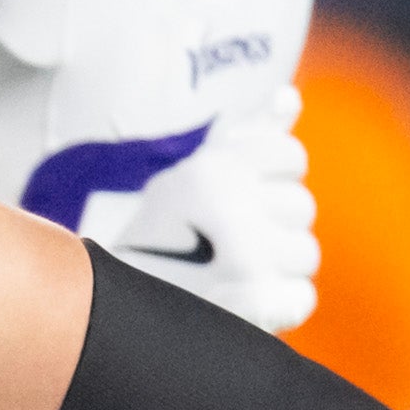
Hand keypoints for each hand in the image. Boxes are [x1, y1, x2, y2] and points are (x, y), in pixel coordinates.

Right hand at [147, 81, 316, 332]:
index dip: (270, 182)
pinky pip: (301, 298)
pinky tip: (245, 306)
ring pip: (306, 254)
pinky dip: (280, 307)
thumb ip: (245, 136)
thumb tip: (289, 97)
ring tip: (232, 277)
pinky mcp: (256, 304)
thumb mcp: (188, 177)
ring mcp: (247, 258)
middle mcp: (233, 206)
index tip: (236, 203)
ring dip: (277, 268)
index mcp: (213, 169)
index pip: (291, 158)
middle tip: (225, 248)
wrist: (104, 312)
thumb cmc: (154, 242)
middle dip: (273, 227)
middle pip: (302, 207)